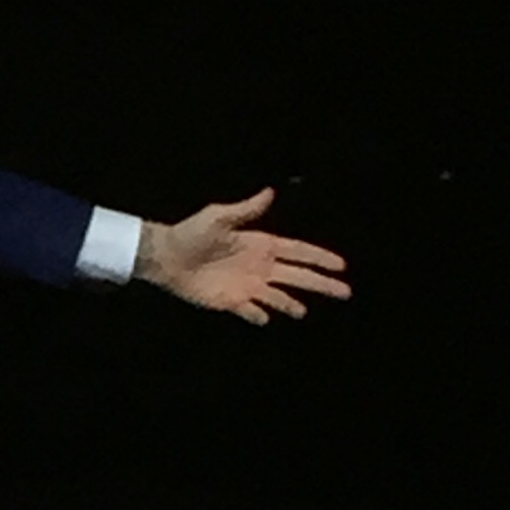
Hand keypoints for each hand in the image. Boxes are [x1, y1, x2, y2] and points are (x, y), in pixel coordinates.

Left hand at [137, 189, 350, 324]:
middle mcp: (259, 266)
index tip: (341, 265)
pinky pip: (251, 311)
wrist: (165, 256)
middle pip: (297, 276)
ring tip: (302, 311)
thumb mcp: (218, 217)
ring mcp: (247, 285)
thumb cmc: (190, 233)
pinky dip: (258, 315)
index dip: (319, 258)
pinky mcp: (231, 301)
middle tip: (345, 291)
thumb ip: (245, 209)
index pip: (298, 251)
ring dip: (291, 304)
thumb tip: (270, 192)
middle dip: (321, 283)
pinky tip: (265, 317)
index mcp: (261, 244)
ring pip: (278, 297)